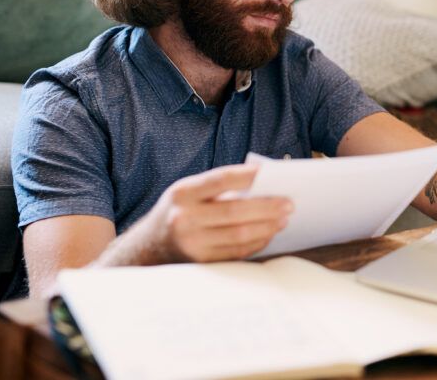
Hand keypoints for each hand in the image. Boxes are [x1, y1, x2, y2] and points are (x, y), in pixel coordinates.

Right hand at [138, 164, 292, 262]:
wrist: (146, 248)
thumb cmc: (178, 212)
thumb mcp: (188, 193)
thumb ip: (219, 187)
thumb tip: (263, 182)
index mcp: (183, 193)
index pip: (221, 179)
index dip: (248, 175)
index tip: (273, 173)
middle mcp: (184, 218)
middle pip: (235, 211)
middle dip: (267, 207)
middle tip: (290, 203)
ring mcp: (191, 243)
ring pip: (239, 234)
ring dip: (267, 226)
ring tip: (284, 219)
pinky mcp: (200, 263)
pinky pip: (236, 252)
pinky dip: (257, 242)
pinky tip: (269, 234)